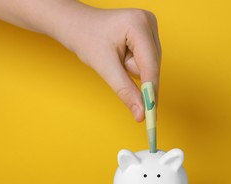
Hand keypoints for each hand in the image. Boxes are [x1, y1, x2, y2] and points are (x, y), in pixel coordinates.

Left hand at [55, 4, 161, 121]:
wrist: (77, 26)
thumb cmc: (86, 38)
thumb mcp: (104, 67)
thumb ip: (125, 91)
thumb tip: (141, 113)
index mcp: (138, 24)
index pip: (150, 65)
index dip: (151, 91)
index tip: (150, 114)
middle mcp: (148, 22)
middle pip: (152, 66)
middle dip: (135, 75)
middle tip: (116, 69)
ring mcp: (150, 27)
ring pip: (150, 66)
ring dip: (132, 70)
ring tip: (115, 57)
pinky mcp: (148, 34)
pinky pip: (147, 62)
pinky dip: (134, 66)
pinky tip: (121, 56)